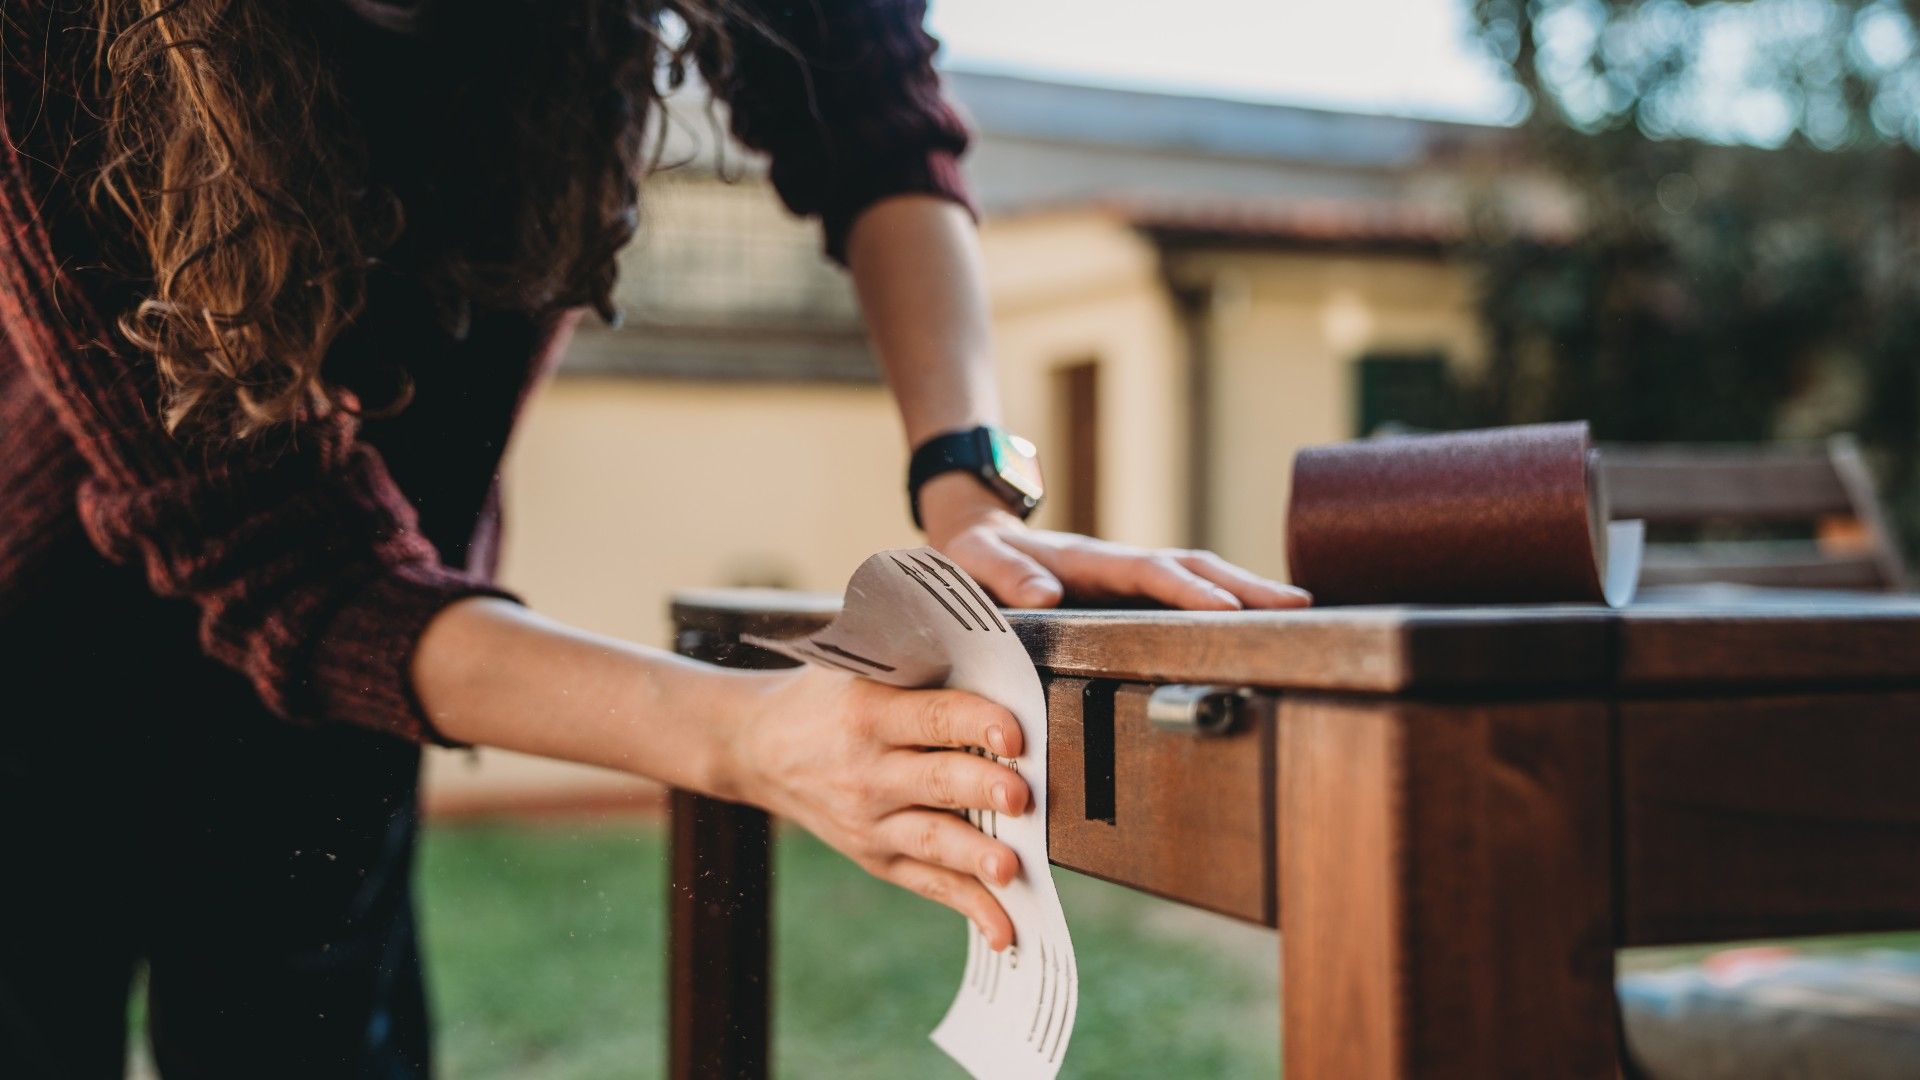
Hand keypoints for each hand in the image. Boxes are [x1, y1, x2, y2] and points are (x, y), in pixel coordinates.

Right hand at [727, 664, 1029, 949]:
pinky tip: (1006, 927)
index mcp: (868, 712)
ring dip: (975, 856)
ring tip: (1012, 868)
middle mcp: (868, 770)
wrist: (754, 747)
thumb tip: (999, 642)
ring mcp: (871, 820)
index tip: (1014, 730)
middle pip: (935, 780)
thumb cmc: (825, 694)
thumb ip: (919, 657)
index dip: (973, 721)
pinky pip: (929, 885)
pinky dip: (969, 907)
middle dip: (981, 788)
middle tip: (1022, 795)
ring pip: (932, 840)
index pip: (928, 716)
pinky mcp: (877, 856)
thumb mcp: (857, 661)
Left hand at [917, 473, 1314, 608]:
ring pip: (1198, 576)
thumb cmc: (972, 555)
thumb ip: (1004, 577)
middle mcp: (1117, 564)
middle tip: (1301, 606)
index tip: (1228, 609)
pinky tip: (1258, 620)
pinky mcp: (1129, 591)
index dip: (1188, 591)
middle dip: (1245, 586)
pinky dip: (1225, 599)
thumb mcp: (974, 565)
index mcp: (1086, 561)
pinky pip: (1185, 590)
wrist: (973, 532)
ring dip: (1246, 590)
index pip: (1149, 573)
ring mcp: (1128, 576)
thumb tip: (1044, 596)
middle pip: (1194, 567)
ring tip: (1299, 612)